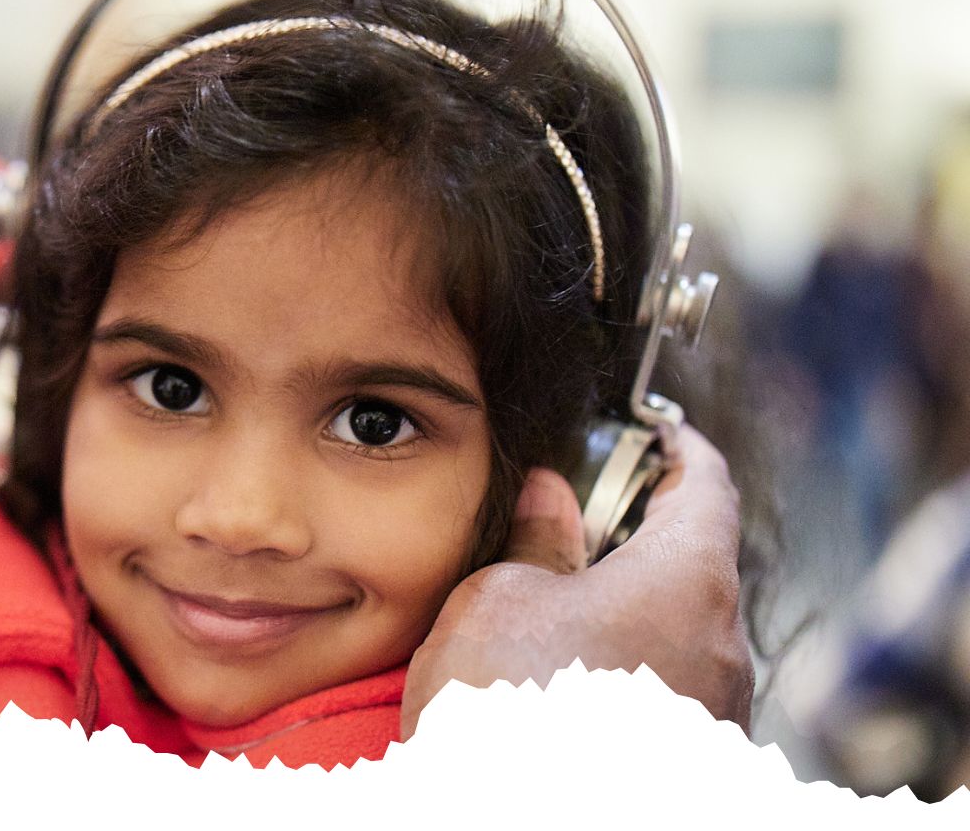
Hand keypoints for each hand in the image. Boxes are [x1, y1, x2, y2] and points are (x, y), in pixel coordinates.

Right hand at [401, 425, 751, 737]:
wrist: (518, 818)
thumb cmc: (511, 708)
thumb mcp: (499, 596)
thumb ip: (536, 539)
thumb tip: (549, 499)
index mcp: (690, 580)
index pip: (708, 488)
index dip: (682, 450)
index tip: (663, 431)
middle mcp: (723, 645)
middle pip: (692, 568)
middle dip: (636, 542)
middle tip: (579, 521)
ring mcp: (715, 712)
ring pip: (678, 636)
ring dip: (625, 614)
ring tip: (551, 612)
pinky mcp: (692, 762)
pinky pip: (665, 694)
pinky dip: (623, 671)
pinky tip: (560, 681)